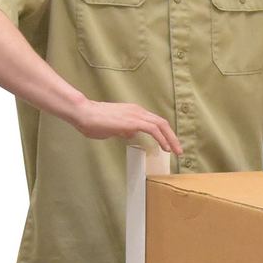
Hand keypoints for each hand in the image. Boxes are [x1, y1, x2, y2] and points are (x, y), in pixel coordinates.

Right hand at [69, 98, 183, 157]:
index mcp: (134, 111)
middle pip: (162, 122)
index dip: (164, 133)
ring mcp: (136, 114)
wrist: (84, 113)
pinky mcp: (133, 120)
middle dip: (172, 137)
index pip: (154, 122)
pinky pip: (153, 129)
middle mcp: (138, 110)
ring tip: (176, 151)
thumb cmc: (93, 121)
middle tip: (179, 150)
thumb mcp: (112, 128)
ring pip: (161, 125)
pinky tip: (166, 148)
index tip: (170, 145)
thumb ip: (123, 130)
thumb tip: (131, 134)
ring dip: (171, 139)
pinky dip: (162, 139)